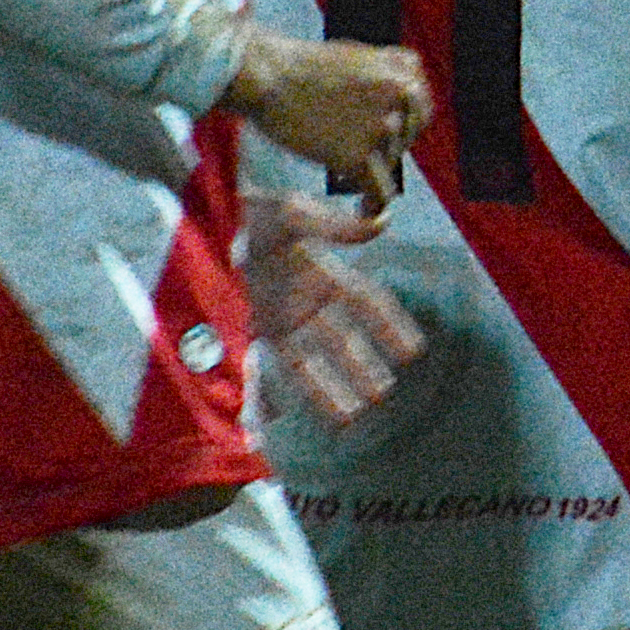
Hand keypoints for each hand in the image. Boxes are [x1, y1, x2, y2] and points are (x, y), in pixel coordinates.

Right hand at [225, 25, 431, 211]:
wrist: (264, 74)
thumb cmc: (297, 65)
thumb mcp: (356, 57)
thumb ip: (382, 81)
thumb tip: (397, 106)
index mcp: (404, 70)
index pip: (419, 108)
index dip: (400, 123)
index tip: (381, 134)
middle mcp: (402, 97)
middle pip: (406, 137)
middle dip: (385, 145)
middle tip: (354, 148)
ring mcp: (383, 128)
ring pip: (389, 163)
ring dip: (369, 168)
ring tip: (339, 165)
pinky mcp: (359, 157)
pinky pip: (378, 192)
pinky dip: (372, 204)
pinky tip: (363, 210)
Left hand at [242, 188, 427, 423]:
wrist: (216, 218)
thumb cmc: (260, 213)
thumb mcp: (293, 210)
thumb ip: (332, 222)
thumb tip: (378, 227)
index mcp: (327, 274)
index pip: (367, 304)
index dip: (391, 326)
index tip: (413, 351)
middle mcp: (311, 303)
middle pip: (343, 341)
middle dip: (363, 369)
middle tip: (381, 395)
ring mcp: (287, 318)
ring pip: (313, 361)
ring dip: (331, 389)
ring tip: (351, 418)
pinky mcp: (263, 329)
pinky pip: (280, 364)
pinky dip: (291, 387)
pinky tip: (293, 414)